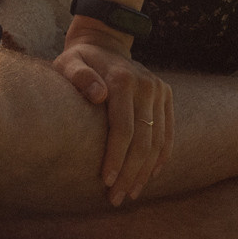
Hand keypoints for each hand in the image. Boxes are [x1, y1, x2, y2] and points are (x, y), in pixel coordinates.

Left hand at [52, 21, 173, 206]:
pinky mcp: (166, 95)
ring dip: (146, 171)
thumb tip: (98, 95)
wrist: (104, 41)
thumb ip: (80, 77)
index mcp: (123, 80)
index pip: (124, 128)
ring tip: (132, 193)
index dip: (117, 157)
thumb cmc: (79, 59)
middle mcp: (147, 85)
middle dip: (130, 172)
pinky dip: (162, 156)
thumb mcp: (69, 62)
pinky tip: (150, 175)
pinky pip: (168, 131)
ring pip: (158, 140)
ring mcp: (159, 90)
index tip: (107, 181)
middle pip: (143, 140)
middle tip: (117, 197)